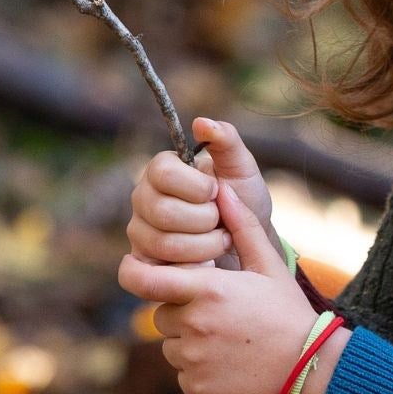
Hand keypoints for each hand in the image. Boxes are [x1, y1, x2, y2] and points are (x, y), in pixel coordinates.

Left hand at [119, 180, 315, 393]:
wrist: (311, 370)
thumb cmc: (289, 313)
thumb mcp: (270, 266)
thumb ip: (242, 227)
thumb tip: (224, 189)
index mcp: (207, 290)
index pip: (143, 279)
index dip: (131, 272)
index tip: (132, 269)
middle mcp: (194, 325)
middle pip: (162, 315)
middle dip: (181, 312)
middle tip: (218, 316)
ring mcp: (193, 361)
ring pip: (172, 347)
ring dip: (190, 343)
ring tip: (230, 342)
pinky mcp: (197, 389)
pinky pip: (185, 375)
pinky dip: (201, 371)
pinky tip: (232, 365)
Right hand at [126, 117, 275, 274]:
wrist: (251, 247)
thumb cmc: (244, 201)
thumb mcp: (242, 168)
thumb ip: (225, 141)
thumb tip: (201, 123)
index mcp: (162, 171)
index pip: (163, 173)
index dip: (197, 187)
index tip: (217, 190)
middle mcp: (144, 199)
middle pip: (162, 211)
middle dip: (205, 220)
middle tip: (221, 219)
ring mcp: (141, 233)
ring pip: (163, 243)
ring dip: (205, 245)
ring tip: (221, 240)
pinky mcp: (146, 264)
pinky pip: (163, 269)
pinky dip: (196, 267)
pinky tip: (210, 261)